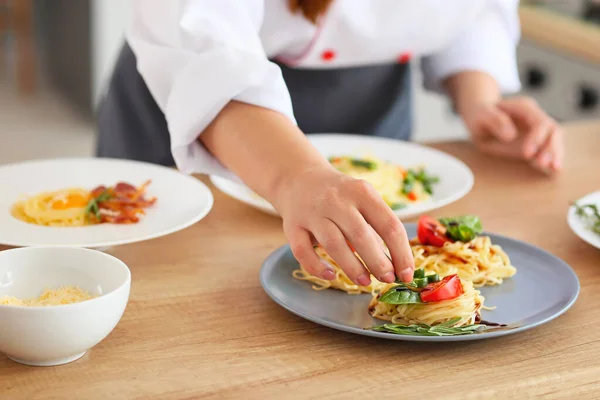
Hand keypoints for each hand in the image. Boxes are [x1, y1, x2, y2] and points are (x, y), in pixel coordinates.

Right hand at [273, 167, 414, 284]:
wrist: (299, 179)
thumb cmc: (340, 196)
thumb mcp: (362, 200)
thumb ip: (377, 227)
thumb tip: (397, 265)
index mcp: (362, 192)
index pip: (389, 225)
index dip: (401, 253)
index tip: (407, 274)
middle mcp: (336, 200)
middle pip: (361, 235)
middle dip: (378, 263)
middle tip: (388, 279)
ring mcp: (312, 213)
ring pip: (334, 244)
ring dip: (353, 268)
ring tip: (365, 282)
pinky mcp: (292, 226)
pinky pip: (303, 251)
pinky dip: (317, 267)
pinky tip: (331, 276)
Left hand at [461, 96, 563, 172]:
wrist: (481, 117)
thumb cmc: (480, 115)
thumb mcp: (481, 115)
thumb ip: (495, 120)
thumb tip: (510, 135)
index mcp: (523, 107)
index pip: (539, 122)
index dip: (536, 138)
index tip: (527, 154)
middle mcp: (535, 116)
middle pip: (552, 130)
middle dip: (550, 147)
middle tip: (544, 164)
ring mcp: (537, 129)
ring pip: (554, 139)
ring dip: (554, 154)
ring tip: (553, 169)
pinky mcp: (536, 140)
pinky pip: (548, 148)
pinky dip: (552, 158)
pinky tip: (553, 169)